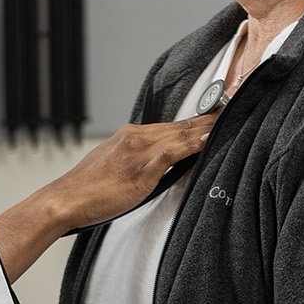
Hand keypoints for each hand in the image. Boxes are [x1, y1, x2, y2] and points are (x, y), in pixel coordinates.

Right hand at [0, 113, 218, 281]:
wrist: (65, 199)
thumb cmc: (89, 190)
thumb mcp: (116, 168)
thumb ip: (140, 161)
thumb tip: (162, 164)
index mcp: (131, 136)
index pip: (174, 125)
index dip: (199, 119)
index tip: (220, 111)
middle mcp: (137, 137)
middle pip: (182, 125)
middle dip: (211, 116)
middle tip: (237, 104)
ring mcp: (139, 150)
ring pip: (182, 134)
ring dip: (209, 126)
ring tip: (233, 117)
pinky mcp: (141, 167)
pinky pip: (174, 151)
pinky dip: (193, 144)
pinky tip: (210, 140)